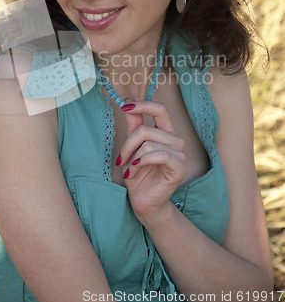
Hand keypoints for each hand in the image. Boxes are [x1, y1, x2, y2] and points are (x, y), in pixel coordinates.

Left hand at [118, 101, 186, 222]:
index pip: (160, 110)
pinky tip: (135, 170)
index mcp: (165, 133)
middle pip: (147, 129)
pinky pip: (159, 155)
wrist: (142, 200)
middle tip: (121, 158)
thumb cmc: (138, 174)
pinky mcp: (179, 168)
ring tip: (130, 169)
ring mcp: (179, 155)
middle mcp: (175, 141)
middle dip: (128, 143)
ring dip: (133, 157)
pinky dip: (142, 162)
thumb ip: (133, 124)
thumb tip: (128, 101)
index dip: (143, 105)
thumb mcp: (131, 146)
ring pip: (149, 143)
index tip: (125, 105)